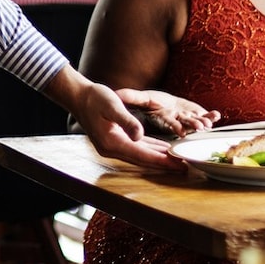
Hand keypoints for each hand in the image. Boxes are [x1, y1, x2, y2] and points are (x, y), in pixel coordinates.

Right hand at [47, 67, 215, 170]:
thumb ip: (127, 120)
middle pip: (143, 159)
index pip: (142, 155)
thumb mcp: (112, 105)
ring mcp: (113, 146)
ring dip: (158, 158)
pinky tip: (161, 150)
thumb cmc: (94, 98)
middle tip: (185, 167)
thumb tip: (139, 135)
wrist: (78, 96)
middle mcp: (113, 148)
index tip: (180, 165)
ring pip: (140, 155)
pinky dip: (150, 149)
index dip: (162, 161)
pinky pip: (136, 148)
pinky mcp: (115, 140)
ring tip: (177, 160)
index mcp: (112, 142)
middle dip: (164, 163)